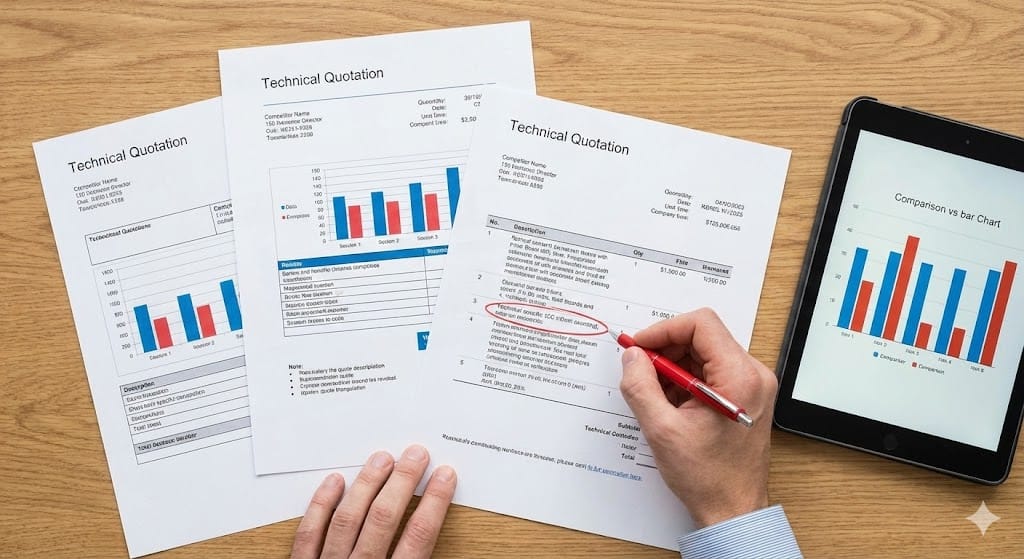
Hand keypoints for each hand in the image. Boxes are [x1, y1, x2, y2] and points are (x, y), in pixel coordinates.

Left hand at [291, 445, 456, 558]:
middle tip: (415, 455)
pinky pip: (309, 534)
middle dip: (402, 483)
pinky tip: (335, 482)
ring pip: (348, 519)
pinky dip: (322, 506)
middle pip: (383, 519)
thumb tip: (432, 521)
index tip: (445, 476)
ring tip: (382, 458)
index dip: (434, 503)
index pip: (418, 536)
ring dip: (367, 485)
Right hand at [619, 308, 776, 527]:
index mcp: (739, 377)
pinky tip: (670, 404)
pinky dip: (685, 380)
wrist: (733, 509)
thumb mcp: (662, 430)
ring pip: (704, 354)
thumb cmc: (708, 477)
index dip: (664, 330)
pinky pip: (710, 372)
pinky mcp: (745, 396)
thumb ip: (641, 386)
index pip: (701, 324)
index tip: (639, 348)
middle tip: (640, 371)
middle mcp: (752, 375)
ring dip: (674, 367)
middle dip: (666, 350)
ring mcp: (751, 386)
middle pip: (702, 337)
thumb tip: (632, 357)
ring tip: (655, 396)